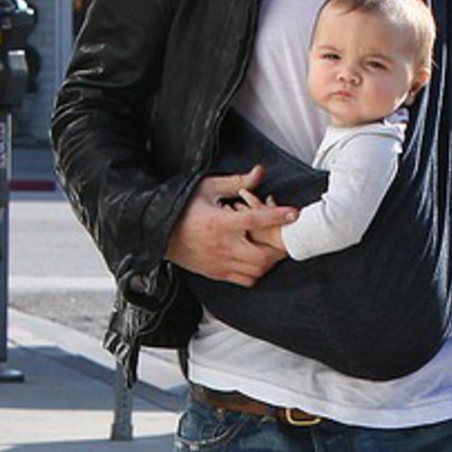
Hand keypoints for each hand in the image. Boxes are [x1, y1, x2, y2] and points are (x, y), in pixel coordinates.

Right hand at [165, 166, 295, 285]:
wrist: (157, 232)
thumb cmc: (182, 208)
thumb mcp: (208, 187)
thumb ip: (237, 181)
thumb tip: (259, 172)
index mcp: (218, 223)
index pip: (254, 220)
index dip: (277, 216)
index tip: (294, 213)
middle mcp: (221, 246)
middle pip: (261, 255)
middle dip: (279, 245)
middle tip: (286, 233)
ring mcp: (219, 263)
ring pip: (256, 270)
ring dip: (270, 258)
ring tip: (272, 243)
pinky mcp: (217, 274)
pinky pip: (246, 280)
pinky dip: (258, 271)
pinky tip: (257, 256)